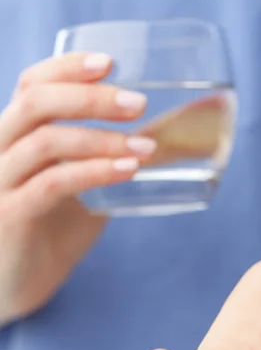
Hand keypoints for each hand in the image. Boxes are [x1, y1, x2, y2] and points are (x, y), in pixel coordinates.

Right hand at [0, 52, 151, 322]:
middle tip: (137, 103)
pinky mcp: (8, 214)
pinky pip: (52, 183)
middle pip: (35, 103)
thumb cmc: (49, 234)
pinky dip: (94, 172)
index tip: (110, 63)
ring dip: (101, 139)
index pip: (31, 85)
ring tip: (145, 146)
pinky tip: (128, 170)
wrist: (15, 286)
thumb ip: (100, 164)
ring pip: (45, 141)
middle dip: (90, 97)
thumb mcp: (78, 190)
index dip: (66, 68)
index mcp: (14, 138)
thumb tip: (156, 144)